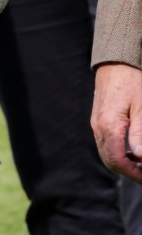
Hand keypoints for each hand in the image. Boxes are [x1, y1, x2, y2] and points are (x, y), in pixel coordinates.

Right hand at [92, 62, 141, 182]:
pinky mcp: (99, 120)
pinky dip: (118, 153)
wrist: (117, 60)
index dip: (133, 174)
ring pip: (107, 154)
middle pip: (110, 161)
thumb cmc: (133, 81)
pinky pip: (106, 144)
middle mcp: (99, 128)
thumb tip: (140, 157)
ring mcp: (96, 124)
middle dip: (128, 172)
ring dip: (123, 163)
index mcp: (109, 127)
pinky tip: (132, 151)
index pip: (118, 162)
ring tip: (140, 164)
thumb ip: (140, 134)